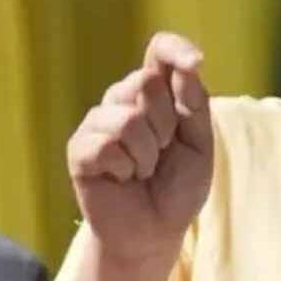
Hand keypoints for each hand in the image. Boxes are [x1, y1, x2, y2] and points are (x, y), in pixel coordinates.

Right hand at [67, 32, 213, 261]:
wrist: (156, 231)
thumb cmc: (179, 185)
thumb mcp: (200, 142)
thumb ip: (194, 103)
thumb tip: (190, 63)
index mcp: (158, 92)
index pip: (160, 50)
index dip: (175, 48)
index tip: (195, 62)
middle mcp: (124, 99)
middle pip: (146, 81)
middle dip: (168, 123)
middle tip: (165, 150)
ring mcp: (99, 122)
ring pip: (127, 116)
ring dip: (148, 152)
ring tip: (143, 169)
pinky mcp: (80, 148)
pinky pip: (106, 144)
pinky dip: (125, 167)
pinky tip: (123, 178)